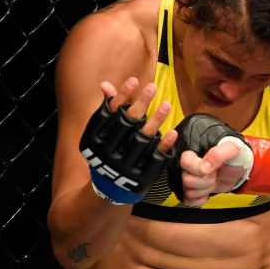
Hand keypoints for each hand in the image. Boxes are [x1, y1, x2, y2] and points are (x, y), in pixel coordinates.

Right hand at [79, 79, 175, 203]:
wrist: (110, 188)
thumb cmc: (106, 152)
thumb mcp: (101, 133)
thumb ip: (107, 110)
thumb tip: (106, 85)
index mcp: (95, 140)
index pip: (109, 113)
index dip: (122, 96)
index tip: (134, 80)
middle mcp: (108, 152)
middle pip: (128, 123)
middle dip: (140, 104)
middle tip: (153, 87)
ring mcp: (125, 165)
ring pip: (143, 138)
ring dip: (156, 120)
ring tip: (167, 104)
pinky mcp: (141, 175)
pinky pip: (156, 157)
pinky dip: (165, 144)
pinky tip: (174, 132)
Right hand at [168, 114, 269, 205]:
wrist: (248, 166)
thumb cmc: (240, 152)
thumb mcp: (232, 147)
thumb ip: (218, 153)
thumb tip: (205, 166)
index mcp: (195, 148)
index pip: (185, 160)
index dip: (196, 167)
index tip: (210, 169)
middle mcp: (191, 162)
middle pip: (185, 177)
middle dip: (203, 180)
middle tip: (216, 176)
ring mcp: (193, 176)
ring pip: (187, 189)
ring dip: (203, 189)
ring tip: (215, 183)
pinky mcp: (197, 189)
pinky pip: (189, 199)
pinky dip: (198, 199)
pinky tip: (208, 195)